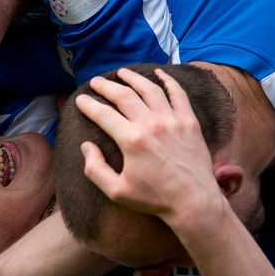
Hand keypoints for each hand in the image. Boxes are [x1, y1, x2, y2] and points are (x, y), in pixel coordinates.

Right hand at [75, 68, 221, 223]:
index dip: (88, 105)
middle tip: (96, 82)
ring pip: (149, 89)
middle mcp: (151, 124)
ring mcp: (172, 121)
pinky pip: (178, 94)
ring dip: (133, 78)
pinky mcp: (189, 122)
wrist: (194, 203)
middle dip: (106, 86)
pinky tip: (159, 72)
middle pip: (124, 95)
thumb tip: (86, 146)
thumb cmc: (154, 199)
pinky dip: (168, 80)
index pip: (103, 114)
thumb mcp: (117, 191)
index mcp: (131, 140)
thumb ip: (95, 169)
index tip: (80, 100)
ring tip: (122, 72)